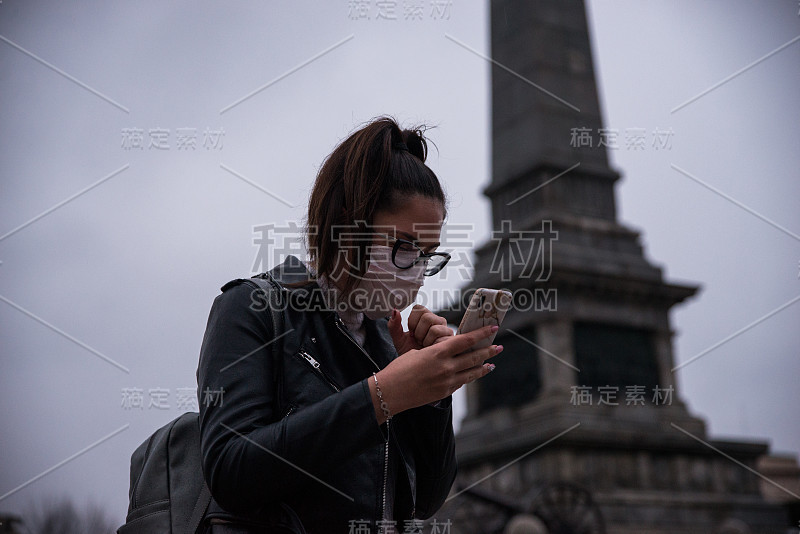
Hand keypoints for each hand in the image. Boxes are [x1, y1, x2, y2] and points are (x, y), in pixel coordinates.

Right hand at [370, 324, 503, 422]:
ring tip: (492, 364)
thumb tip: (443, 353)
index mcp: (438, 352)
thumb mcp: (415, 352)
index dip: (481, 334)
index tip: (492, 328)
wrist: (390, 392)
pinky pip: (461, 382)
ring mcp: (447, 381)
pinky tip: (472, 375)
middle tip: (499, 347)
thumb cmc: (398, 369)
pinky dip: (469, 377)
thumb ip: (434, 352)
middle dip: (488, 351)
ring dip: (483, 367)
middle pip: (473, 357)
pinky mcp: (444, 392)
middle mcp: (446, 367)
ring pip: (471, 372)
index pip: (465, 340)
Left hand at [387, 305, 453, 355]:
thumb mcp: (399, 339)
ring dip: (425, 340)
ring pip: (434, 328)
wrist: (416, 369)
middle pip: (427, 317)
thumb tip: (395, 311)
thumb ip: (394, 325)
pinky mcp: (451, 341)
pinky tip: (431, 350)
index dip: (412, 322)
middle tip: (418, 341)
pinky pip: (441, 340)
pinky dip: (431, 346)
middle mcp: (438, 321)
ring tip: (424, 346)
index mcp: (426, 317)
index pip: (419, 308)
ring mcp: (446, 330)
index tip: (411, 332)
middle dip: (418, 332)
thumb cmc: (410, 353)